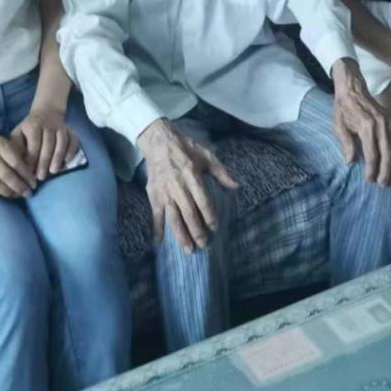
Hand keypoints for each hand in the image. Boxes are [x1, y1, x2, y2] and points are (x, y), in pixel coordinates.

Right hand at [0, 129, 37, 198]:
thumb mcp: (3, 144)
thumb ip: (15, 156)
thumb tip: (30, 175)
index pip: (16, 162)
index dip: (26, 174)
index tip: (34, 183)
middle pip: (6, 174)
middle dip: (19, 186)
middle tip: (28, 193)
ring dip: (8, 192)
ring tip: (17, 195)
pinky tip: (3, 193)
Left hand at [11, 106, 80, 181]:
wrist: (46, 112)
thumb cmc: (29, 129)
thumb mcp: (18, 134)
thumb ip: (16, 147)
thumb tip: (15, 164)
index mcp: (33, 125)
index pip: (34, 143)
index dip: (31, 159)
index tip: (28, 172)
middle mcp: (48, 124)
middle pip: (48, 144)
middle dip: (44, 162)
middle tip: (40, 177)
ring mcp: (61, 127)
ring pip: (62, 141)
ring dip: (58, 157)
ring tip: (53, 171)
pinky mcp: (70, 130)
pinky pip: (74, 140)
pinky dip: (71, 150)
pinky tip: (66, 162)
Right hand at [138, 119, 238, 253]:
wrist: (159, 141)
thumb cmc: (185, 148)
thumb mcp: (207, 156)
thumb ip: (222, 173)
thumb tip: (236, 187)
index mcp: (193, 176)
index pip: (203, 201)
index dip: (210, 215)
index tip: (215, 227)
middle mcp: (178, 186)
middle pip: (189, 213)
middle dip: (197, 231)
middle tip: (204, 245)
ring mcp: (165, 192)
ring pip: (173, 217)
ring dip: (181, 235)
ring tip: (188, 249)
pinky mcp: (154, 194)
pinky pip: (156, 214)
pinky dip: (157, 228)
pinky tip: (159, 242)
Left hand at [331, 58, 390, 186]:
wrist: (352, 87)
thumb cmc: (343, 107)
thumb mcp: (339, 125)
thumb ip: (346, 144)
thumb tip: (351, 162)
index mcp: (366, 126)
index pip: (372, 154)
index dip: (372, 169)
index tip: (369, 180)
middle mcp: (380, 125)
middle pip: (387, 153)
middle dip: (386, 172)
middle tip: (383, 185)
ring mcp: (388, 122)